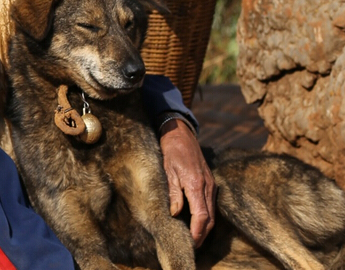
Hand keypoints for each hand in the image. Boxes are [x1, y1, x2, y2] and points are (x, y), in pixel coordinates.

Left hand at [159, 118, 215, 246]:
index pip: (202, 216)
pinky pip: (210, 204)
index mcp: (196, 184)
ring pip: (212, 213)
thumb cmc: (172, 151)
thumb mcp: (168, 171)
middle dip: (202, 234)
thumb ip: (173, 193)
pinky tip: (197, 222)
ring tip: (194, 238)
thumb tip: (176, 214)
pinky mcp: (210, 182)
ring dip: (205, 227)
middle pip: (210, 218)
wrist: (180, 133)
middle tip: (193, 246)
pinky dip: (206, 217)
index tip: (191, 243)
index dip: (197, 232)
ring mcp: (211, 184)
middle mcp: (208, 186)